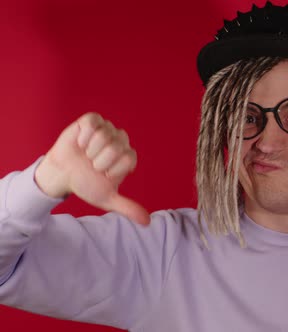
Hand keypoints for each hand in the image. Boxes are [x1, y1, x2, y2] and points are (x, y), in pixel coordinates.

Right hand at [35, 113, 149, 224]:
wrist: (62, 175)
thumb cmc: (86, 183)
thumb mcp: (107, 198)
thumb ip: (127, 207)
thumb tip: (147, 222)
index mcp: (127, 156)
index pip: (128, 159)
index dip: (112, 170)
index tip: (103, 174)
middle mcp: (121, 140)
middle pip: (116, 148)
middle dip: (99, 161)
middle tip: (92, 164)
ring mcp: (107, 129)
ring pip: (103, 137)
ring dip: (89, 150)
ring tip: (86, 154)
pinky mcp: (92, 120)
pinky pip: (92, 125)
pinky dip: (83, 137)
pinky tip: (80, 143)